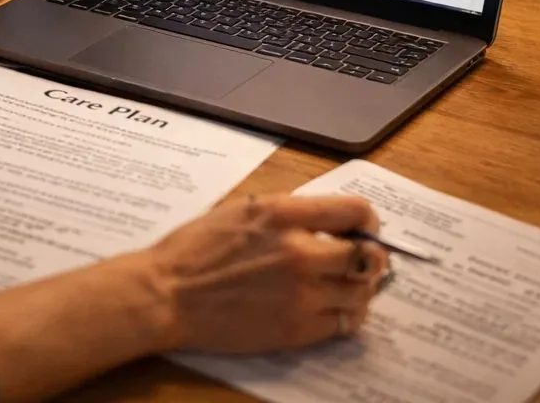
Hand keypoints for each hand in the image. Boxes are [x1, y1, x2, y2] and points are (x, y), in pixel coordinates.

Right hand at [149, 194, 388, 353]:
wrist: (168, 295)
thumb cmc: (194, 250)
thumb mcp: (240, 210)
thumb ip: (286, 213)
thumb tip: (324, 220)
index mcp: (283, 215)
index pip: (355, 211)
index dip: (368, 221)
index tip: (363, 230)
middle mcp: (300, 252)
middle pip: (369, 257)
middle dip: (371, 259)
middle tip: (361, 262)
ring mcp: (303, 294)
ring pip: (362, 294)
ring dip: (359, 290)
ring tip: (344, 288)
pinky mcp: (298, 329)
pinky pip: (344, 324)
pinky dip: (344, 316)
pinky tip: (330, 310)